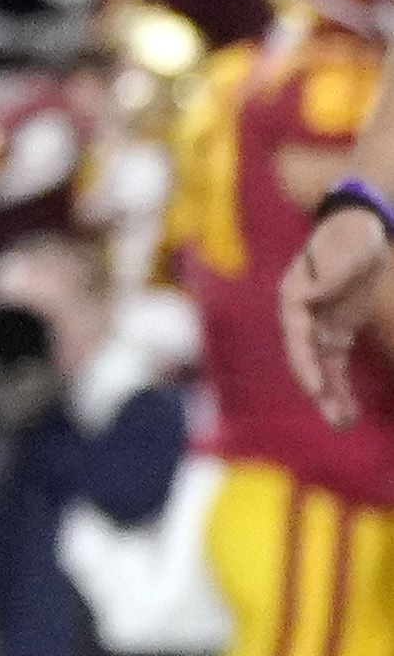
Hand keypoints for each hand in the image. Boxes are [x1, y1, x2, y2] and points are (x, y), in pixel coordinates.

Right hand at [291, 199, 390, 419]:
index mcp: (295, 295)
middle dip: (318, 390)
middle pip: (305, 358)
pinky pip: (335, 366)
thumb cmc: (351, 236)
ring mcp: (318, 325)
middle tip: (334, 419)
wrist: (360, 229)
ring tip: (343, 426)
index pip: (296, 335)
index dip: (305, 364)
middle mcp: (301, 315)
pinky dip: (341, 389)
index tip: (317, 389)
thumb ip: (329, 273)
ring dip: (330, 397)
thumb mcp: (346, 250)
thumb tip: (306, 300)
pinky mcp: (335, 331)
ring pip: (320, 368)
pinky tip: (350, 413)